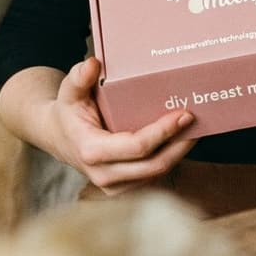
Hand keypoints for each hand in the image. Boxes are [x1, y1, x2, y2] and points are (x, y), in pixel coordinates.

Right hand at [45, 57, 197, 194]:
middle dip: (180, 144)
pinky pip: (152, 178)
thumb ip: (79, 77)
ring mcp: (113, 188)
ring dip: (178, 154)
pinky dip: (168, 161)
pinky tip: (180, 142)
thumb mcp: (69, 91)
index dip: (164, 132)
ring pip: (156, 175)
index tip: (183, 115)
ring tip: (194, 130)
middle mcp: (103, 175)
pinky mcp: (122, 191)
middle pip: (154, 165)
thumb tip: (92, 64)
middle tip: (196, 121)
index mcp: (92, 151)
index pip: (137, 147)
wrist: (59, 137)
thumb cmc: (68, 111)